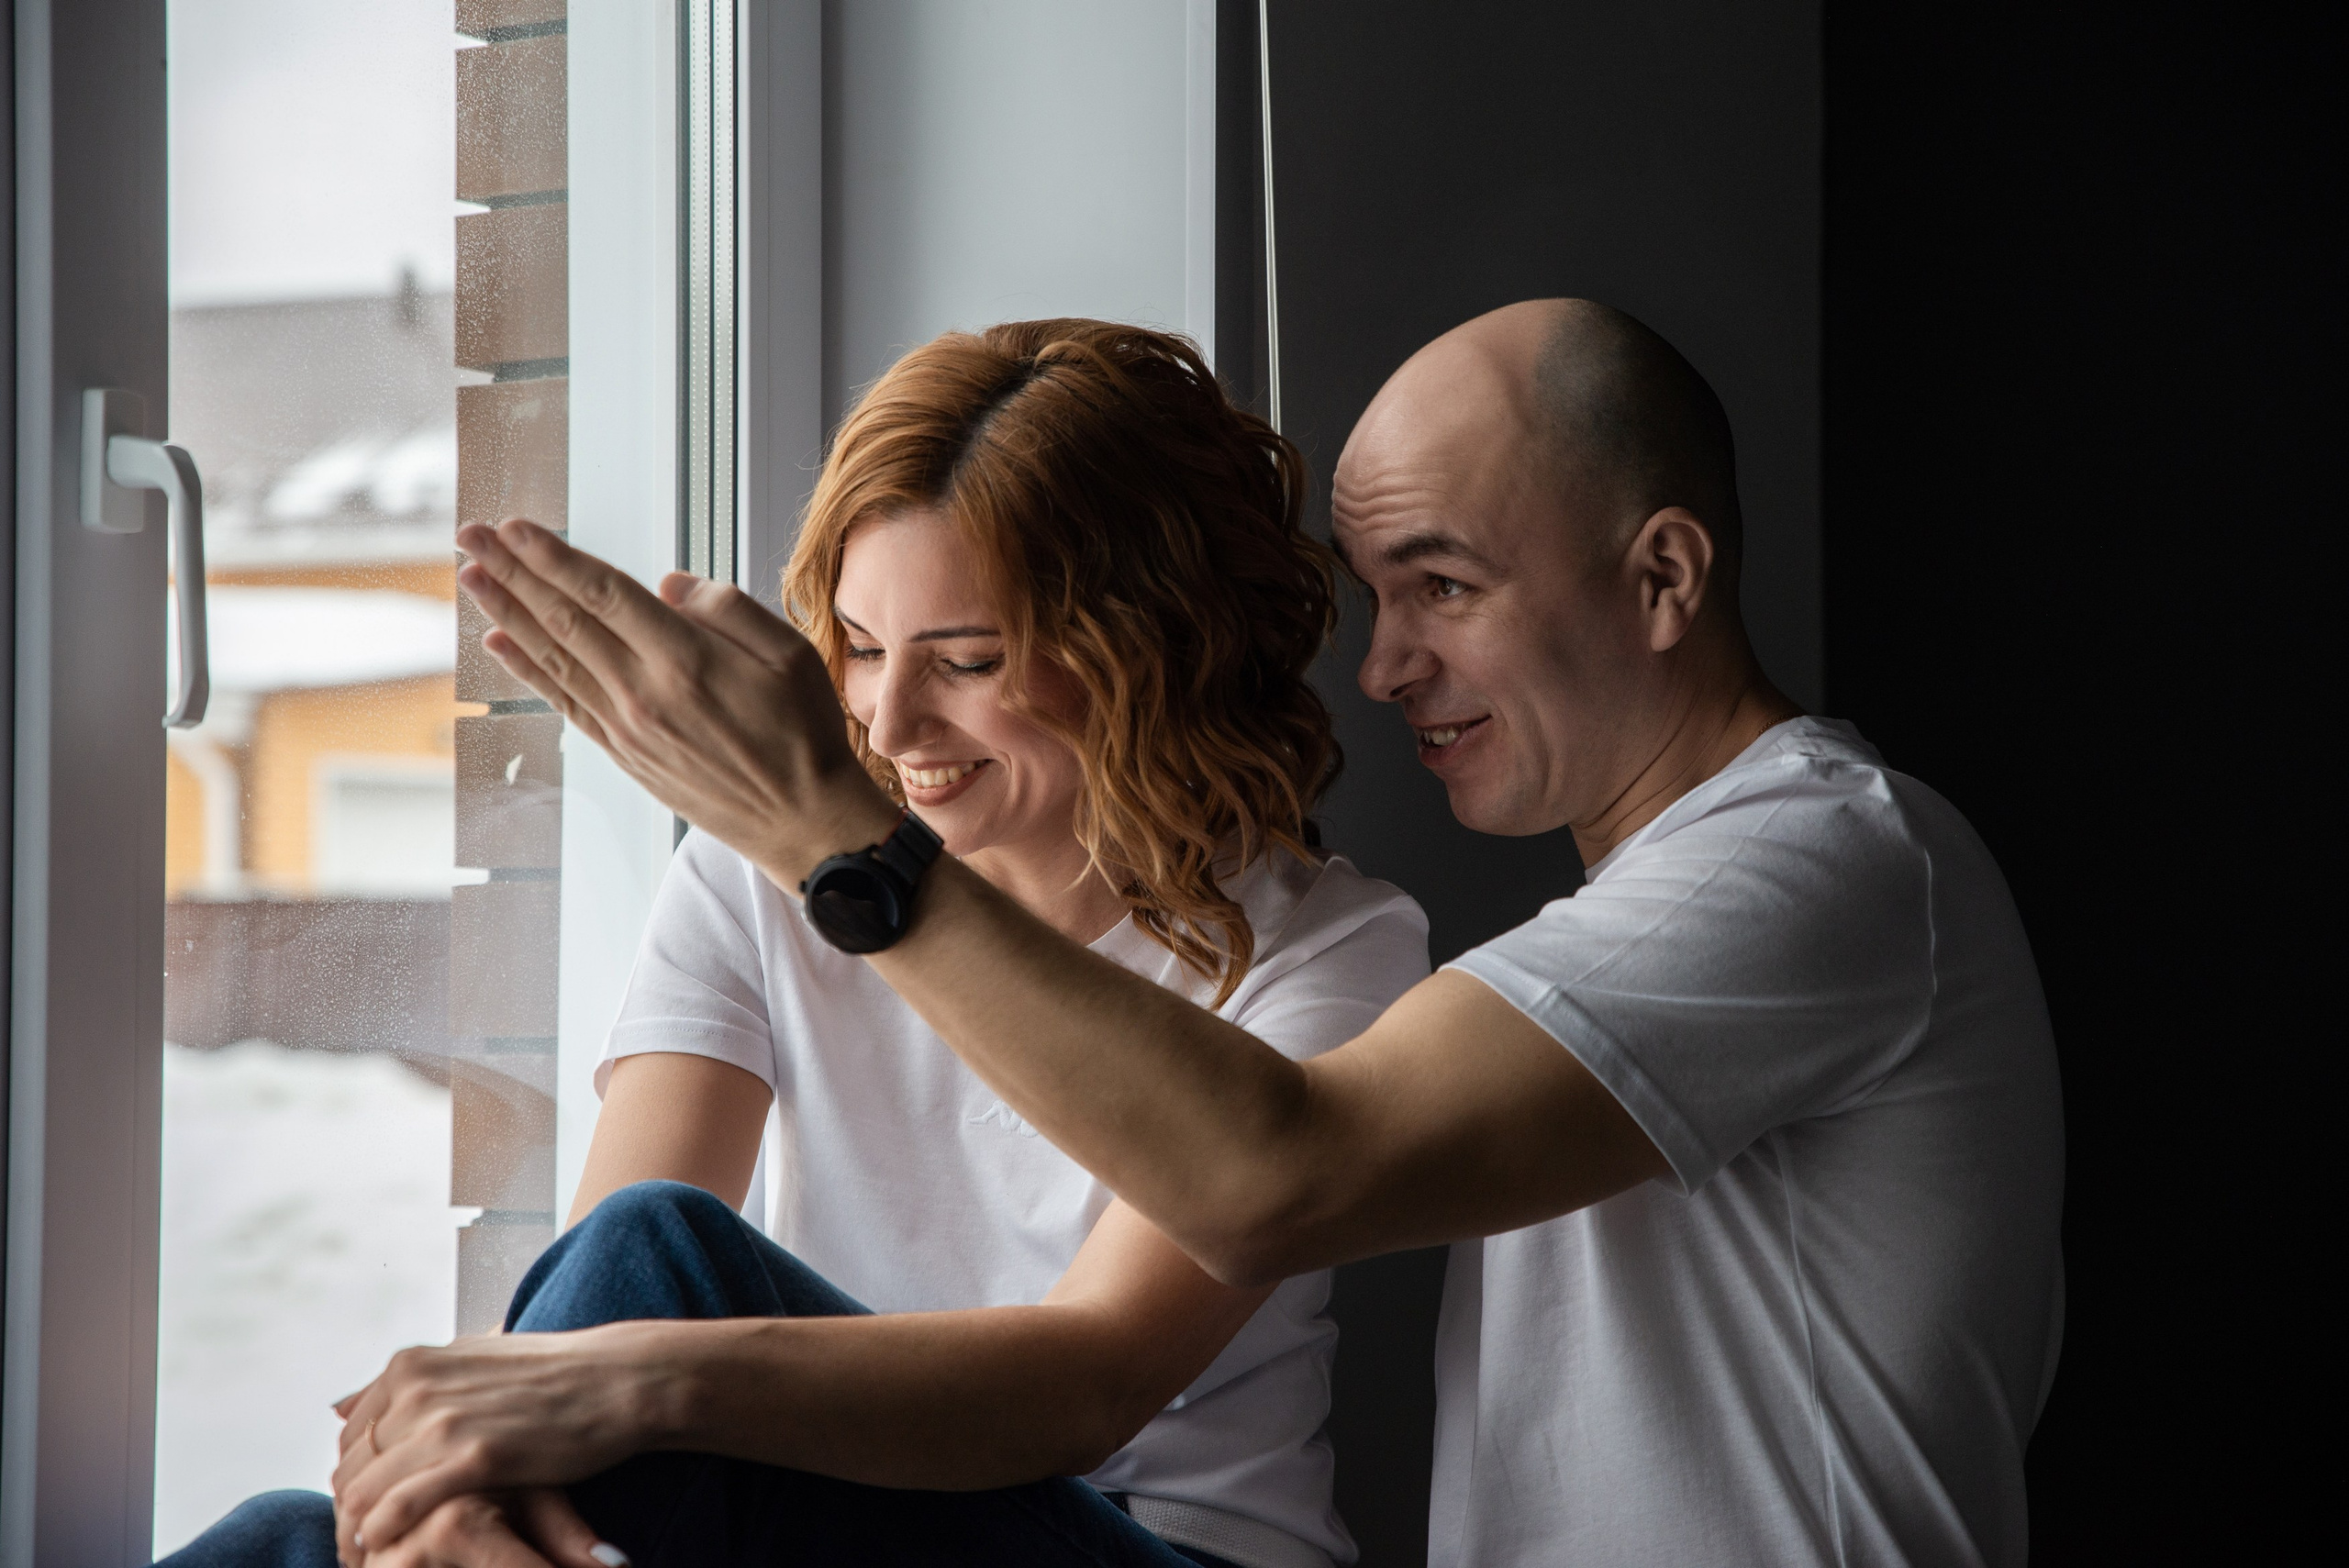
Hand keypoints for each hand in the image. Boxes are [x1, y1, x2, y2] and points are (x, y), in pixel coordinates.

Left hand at [331, 1329, 658, 1564]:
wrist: (618, 1380)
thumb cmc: (552, 1377)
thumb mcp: (468, 1362)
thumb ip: (407, 1385)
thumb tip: (337, 1406)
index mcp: (412, 1364)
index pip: (350, 1435)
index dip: (354, 1479)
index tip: (367, 1512)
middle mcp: (417, 1387)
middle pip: (350, 1467)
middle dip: (349, 1514)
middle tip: (362, 1548)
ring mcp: (443, 1421)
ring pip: (361, 1493)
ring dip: (358, 1534)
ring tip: (373, 1559)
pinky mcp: (473, 1457)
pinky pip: (394, 1509)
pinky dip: (383, 1534)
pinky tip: (392, 1551)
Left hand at [454, 518, 900, 885]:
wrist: (804, 823)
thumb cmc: (805, 734)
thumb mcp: (791, 653)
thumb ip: (727, 608)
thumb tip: (666, 586)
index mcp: (686, 659)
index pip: (602, 593)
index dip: (553, 557)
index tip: (516, 526)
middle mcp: (644, 693)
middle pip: (563, 620)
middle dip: (512, 572)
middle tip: (470, 535)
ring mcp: (628, 728)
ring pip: (554, 658)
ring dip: (506, 614)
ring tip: (470, 576)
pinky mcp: (626, 755)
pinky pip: (565, 702)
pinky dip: (529, 671)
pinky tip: (501, 645)